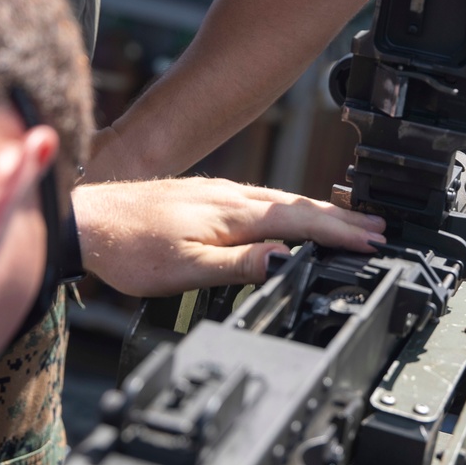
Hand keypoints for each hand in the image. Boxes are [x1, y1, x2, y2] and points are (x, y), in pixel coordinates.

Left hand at [70, 177, 386, 297]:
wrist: (86, 222)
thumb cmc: (127, 249)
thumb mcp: (184, 270)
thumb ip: (236, 266)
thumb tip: (283, 260)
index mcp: (232, 213)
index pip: (300, 221)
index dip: (340, 232)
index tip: (373, 240)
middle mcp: (230, 196)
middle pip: (299, 205)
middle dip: (342, 218)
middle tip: (379, 229)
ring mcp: (218, 193)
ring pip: (282, 200)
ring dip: (319, 212)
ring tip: (350, 222)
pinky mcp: (205, 196)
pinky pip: (263, 200)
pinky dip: (290, 208)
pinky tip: (291, 216)